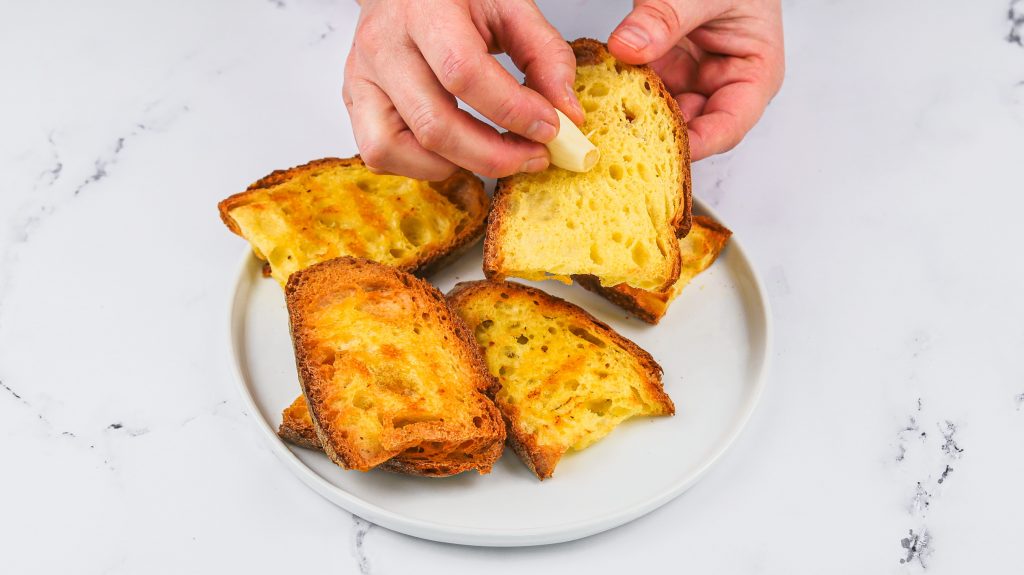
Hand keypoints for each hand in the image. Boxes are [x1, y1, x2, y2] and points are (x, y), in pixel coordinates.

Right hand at [344, 0, 583, 179]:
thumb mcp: (508, 6)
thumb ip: (545, 54)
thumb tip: (567, 113)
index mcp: (424, 10)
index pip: (464, 73)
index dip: (512, 110)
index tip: (550, 127)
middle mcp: (383, 46)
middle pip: (434, 124)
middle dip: (494, 155)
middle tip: (534, 156)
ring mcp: (362, 77)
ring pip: (399, 149)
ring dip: (457, 166)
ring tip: (495, 154)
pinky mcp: (355, 102)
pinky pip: (381, 155)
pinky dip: (423, 166)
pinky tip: (456, 152)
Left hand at [608, 0, 783, 160]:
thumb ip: (667, 17)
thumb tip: (629, 46)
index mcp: (753, 76)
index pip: (726, 128)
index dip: (695, 145)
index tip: (659, 151)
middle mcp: (721, 83)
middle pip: (687, 127)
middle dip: (652, 133)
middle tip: (615, 136)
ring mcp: (690, 75)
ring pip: (657, 110)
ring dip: (629, 112)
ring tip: (600, 114)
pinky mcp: (662, 63)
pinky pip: (638, 85)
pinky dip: (618, 85)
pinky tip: (599, 88)